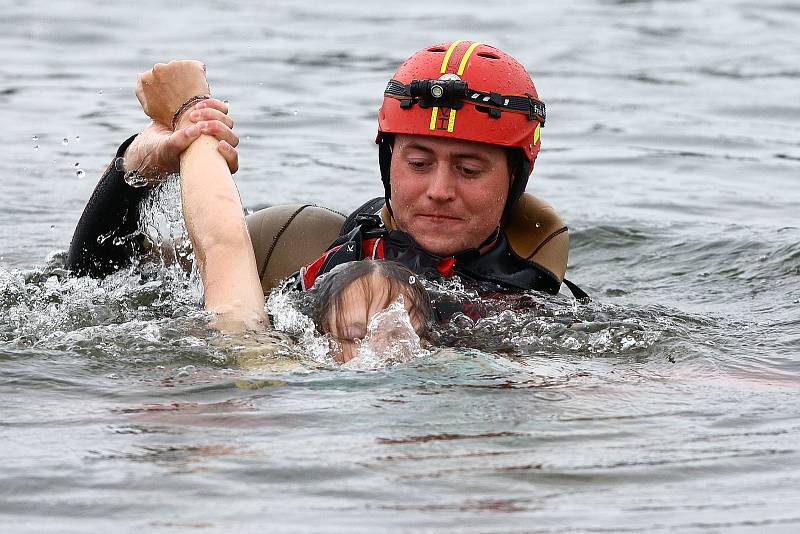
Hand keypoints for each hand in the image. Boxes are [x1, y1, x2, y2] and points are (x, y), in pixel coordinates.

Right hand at [124, 98, 238, 180]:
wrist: (150, 141)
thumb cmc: (158, 152)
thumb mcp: (165, 149)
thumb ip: (177, 143)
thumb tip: (196, 130)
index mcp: (211, 164)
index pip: (232, 163)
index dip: (230, 154)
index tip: (219, 145)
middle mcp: (215, 150)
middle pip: (231, 138)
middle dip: (217, 128)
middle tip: (197, 123)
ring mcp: (213, 134)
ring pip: (227, 123)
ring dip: (214, 115)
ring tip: (194, 113)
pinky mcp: (208, 119)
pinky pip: (220, 111)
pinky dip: (213, 105)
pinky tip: (200, 104)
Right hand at [135, 60, 209, 125]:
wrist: (189, 117)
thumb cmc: (169, 116)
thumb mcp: (149, 108)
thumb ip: (141, 91)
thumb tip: (140, 76)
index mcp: (146, 78)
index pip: (157, 77)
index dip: (166, 86)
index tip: (172, 95)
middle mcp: (158, 68)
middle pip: (169, 71)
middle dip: (175, 79)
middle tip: (183, 94)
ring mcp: (175, 65)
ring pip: (182, 68)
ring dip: (186, 76)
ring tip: (190, 92)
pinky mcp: (192, 65)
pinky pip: (196, 68)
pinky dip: (199, 75)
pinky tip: (199, 88)